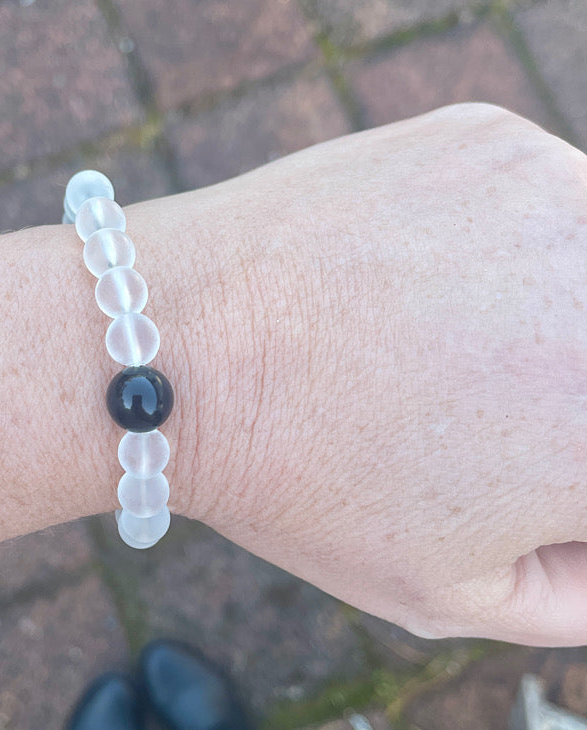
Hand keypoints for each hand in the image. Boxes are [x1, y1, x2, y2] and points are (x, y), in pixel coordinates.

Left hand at [141, 102, 586, 646]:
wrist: (182, 346)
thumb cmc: (302, 479)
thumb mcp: (452, 591)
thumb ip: (577, 589)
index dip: (555, 474)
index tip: (512, 466)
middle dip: (561, 400)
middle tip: (480, 404)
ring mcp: (557, 194)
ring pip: (583, 268)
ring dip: (554, 310)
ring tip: (446, 344)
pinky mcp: (490, 139)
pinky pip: (538, 202)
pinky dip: (504, 245)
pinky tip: (417, 278)